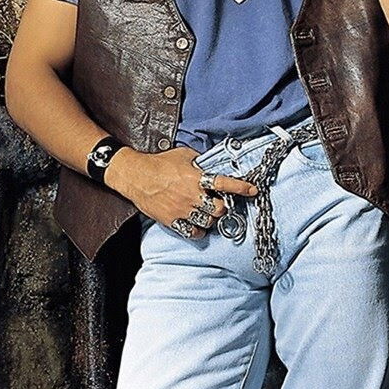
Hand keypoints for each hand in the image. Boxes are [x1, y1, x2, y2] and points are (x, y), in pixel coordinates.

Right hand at [105, 146, 258, 235]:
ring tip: (206, 212)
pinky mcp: (172, 220)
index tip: (253, 190)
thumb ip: (201, 162)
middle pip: (220, 209)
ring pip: (208, 222)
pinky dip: (198, 230)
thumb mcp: (184, 155)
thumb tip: (212, 165)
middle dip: (223, 206)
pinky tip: (197, 224)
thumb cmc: (159, 163)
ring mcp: (182, 210)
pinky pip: (193, 232)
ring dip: (211, 218)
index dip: (241, 187)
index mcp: (196, 178)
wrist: (136, 175)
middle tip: (219, 203)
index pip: (224, 184)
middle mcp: (191, 196)